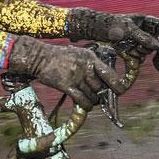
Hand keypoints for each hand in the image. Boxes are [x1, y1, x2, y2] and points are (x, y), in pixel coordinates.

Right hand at [7, 36, 121, 109]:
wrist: (39, 57)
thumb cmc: (60, 56)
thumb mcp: (79, 53)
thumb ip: (91, 63)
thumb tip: (105, 77)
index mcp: (90, 58)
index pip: (109, 73)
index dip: (117, 84)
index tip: (120, 91)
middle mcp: (85, 67)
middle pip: (101, 87)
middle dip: (102, 94)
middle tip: (100, 96)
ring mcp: (76, 77)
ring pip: (92, 95)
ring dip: (94, 101)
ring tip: (91, 100)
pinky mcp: (66, 86)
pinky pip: (82, 100)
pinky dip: (86, 105)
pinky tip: (86, 105)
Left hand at [66, 8, 158, 55]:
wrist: (93, 29)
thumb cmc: (110, 25)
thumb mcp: (127, 30)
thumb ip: (143, 37)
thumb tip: (157, 46)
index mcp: (142, 20)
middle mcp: (140, 29)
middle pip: (154, 41)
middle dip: (148, 48)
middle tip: (138, 49)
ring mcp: (134, 39)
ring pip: (146, 50)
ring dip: (140, 53)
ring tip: (130, 52)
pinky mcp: (128, 47)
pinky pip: (138, 55)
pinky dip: (135, 57)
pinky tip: (129, 56)